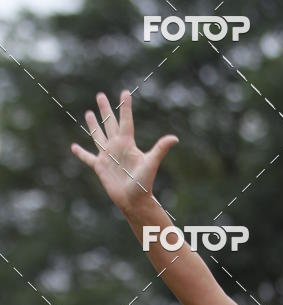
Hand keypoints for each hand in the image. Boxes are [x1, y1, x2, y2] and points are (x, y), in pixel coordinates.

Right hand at [71, 90, 178, 215]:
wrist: (135, 201)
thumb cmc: (144, 183)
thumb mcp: (151, 163)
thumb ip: (160, 149)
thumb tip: (175, 138)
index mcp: (128, 143)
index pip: (125, 120)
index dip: (125, 107)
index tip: (125, 92)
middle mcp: (117, 147)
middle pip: (109, 123)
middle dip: (105, 110)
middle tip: (100, 95)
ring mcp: (107, 156)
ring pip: (98, 136)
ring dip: (93, 125)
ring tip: (89, 113)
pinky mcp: (100, 167)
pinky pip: (88, 158)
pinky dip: (81, 153)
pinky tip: (73, 147)